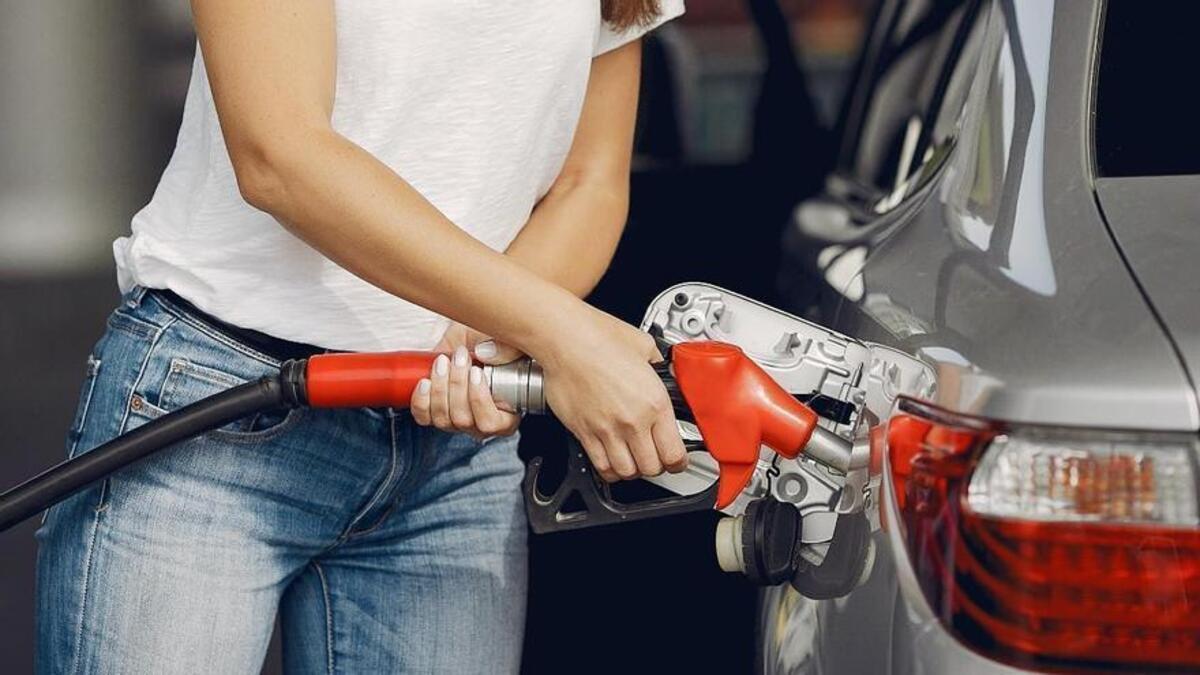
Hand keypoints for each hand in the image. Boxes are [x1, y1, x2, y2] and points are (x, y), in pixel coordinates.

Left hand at [410, 323, 522, 438]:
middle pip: (463, 419)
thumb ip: (506, 348)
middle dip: (457, 385)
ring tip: (443, 362)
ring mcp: (455, 420)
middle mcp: (479, 423)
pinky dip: (421, 400)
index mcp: (505, 415)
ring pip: (442, 418)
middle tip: (459, 358)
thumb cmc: (489, 345)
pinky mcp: (433, 413)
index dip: (480, 400)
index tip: (476, 372)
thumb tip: (485, 354)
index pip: (491, 423)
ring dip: (439, 388)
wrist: (467, 340)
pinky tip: (425, 382)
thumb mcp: (506, 341)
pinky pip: (423, 416)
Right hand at [538, 307, 687, 481]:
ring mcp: (606, 429)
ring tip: (635, 459)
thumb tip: (666, 371)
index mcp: (654, 402)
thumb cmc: (599, 336)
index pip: (674, 453)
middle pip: (652, 467)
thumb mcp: (645, 346)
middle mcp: (632, 420)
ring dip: (633, 470)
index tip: (677, 459)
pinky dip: (609, 469)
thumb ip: (660, 365)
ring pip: (626, 472)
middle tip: (656, 458)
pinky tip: (612, 459)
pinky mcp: (583, 431)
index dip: (679, 462)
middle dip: (657, 466)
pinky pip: (600, 465)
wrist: (565, 338)